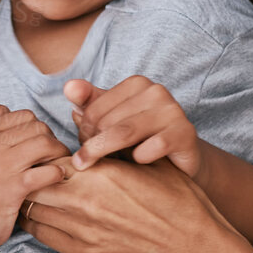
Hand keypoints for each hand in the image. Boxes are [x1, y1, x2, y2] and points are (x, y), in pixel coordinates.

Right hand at [0, 104, 70, 250]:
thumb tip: (8, 109)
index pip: (22, 115)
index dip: (38, 128)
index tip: (41, 144)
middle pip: (36, 127)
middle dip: (51, 140)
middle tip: (53, 156)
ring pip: (44, 143)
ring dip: (58, 154)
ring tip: (58, 165)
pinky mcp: (11, 188)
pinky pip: (47, 170)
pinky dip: (57, 173)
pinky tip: (56, 178)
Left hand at [19, 157, 239, 252]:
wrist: (194, 250)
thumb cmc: (177, 203)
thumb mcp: (149, 164)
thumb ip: (114, 144)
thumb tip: (82, 118)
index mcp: (101, 174)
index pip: (50, 161)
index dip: (43, 158)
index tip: (43, 158)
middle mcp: (86, 202)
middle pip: (34, 185)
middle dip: (30, 179)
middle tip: (28, 176)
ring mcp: (83, 232)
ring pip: (34, 212)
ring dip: (31, 202)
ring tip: (30, 196)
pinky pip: (44, 236)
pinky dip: (38, 225)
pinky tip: (42, 218)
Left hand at [63, 76, 201, 179]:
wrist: (181, 163)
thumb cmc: (141, 141)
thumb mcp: (113, 121)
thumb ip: (89, 103)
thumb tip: (69, 87)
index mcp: (136, 84)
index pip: (92, 109)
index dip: (84, 134)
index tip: (86, 149)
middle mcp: (156, 91)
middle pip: (106, 122)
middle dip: (95, 146)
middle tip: (97, 162)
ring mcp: (172, 110)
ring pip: (124, 133)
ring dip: (110, 155)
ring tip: (107, 168)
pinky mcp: (184, 133)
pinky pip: (150, 148)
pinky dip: (138, 160)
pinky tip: (139, 163)